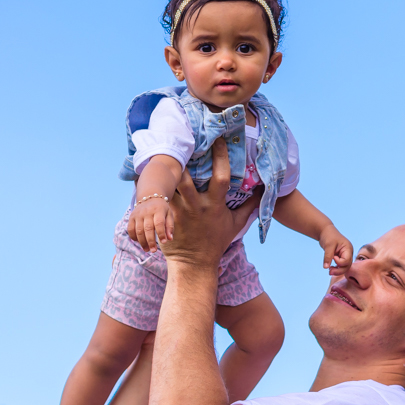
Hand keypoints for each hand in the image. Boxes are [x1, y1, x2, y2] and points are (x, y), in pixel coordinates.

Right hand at [127, 197, 172, 252]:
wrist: (150, 197)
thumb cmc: (162, 209)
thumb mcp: (169, 214)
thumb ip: (170, 227)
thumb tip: (169, 239)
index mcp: (158, 210)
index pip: (159, 223)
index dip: (161, 233)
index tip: (164, 242)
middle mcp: (147, 212)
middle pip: (147, 228)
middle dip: (150, 241)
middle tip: (153, 251)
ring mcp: (138, 214)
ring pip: (138, 230)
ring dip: (142, 242)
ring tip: (147, 250)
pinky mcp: (131, 217)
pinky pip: (130, 229)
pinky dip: (134, 237)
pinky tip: (139, 242)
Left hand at [161, 138, 261, 268]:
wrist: (194, 264)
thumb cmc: (216, 241)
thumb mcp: (236, 224)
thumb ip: (249, 206)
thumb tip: (262, 190)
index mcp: (215, 205)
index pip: (221, 177)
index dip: (221, 157)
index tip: (219, 140)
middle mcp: (197, 207)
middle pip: (187, 179)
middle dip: (184, 161)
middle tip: (181, 141)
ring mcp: (179, 212)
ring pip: (170, 187)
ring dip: (165, 171)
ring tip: (161, 152)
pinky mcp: (166, 218)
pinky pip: (156, 199)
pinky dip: (148, 187)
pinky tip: (142, 172)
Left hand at [318, 226, 352, 275]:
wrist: (325, 231)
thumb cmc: (328, 235)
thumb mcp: (328, 245)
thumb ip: (328, 256)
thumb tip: (326, 267)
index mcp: (348, 248)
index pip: (347, 260)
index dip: (339, 262)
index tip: (333, 257)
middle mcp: (348, 253)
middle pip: (347, 266)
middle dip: (339, 270)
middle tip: (329, 272)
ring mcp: (345, 255)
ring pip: (344, 267)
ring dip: (337, 271)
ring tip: (329, 271)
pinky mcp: (341, 257)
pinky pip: (341, 266)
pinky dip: (336, 268)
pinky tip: (330, 268)